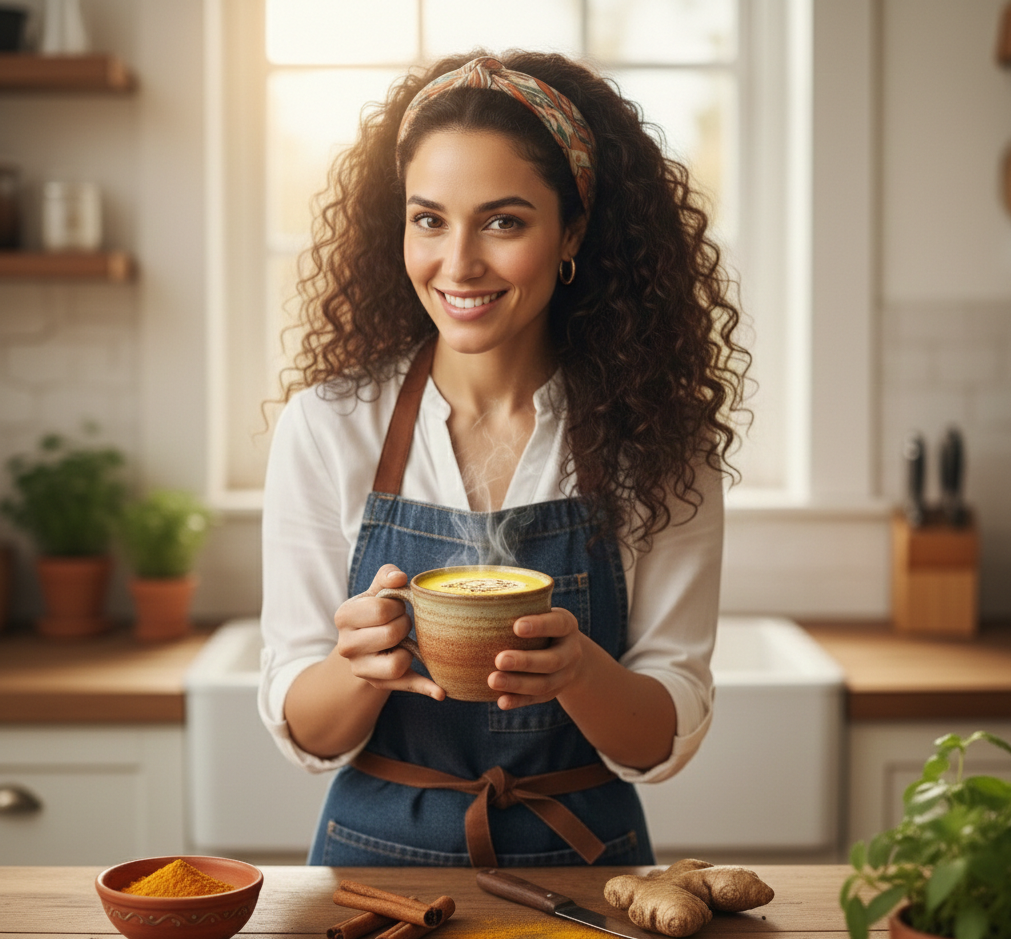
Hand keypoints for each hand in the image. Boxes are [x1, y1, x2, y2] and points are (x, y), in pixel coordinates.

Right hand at [334, 564, 444, 699]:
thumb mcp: (377, 590)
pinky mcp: (378, 684)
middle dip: (404, 625)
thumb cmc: (375, 610)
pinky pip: (405, 685)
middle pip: (391, 635)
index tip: (394, 607)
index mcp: (344, 616)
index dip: (396, 606)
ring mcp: (360, 669)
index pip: (380, 610)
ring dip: (409, 650)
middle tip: (401, 623)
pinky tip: (440, 691)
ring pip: (396, 664)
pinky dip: (425, 688)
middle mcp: (346, 646)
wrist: (365, 641)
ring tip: (403, 641)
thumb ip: (387, 576)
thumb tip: (399, 578)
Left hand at [488, 607, 586, 709]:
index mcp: (567, 625)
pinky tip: (501, 702)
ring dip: (518, 684)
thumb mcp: (541, 609)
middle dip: (525, 661)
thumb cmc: (542, 623)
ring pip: (543, 684)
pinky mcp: (553, 692)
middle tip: (499, 659)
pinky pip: (536, 700)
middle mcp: (570, 651)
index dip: (539, 625)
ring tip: (492, 680)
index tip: (516, 625)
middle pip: (551, 661)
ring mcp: (564, 675)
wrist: (570, 652)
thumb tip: (475, 585)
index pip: (557, 624)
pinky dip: (518, 701)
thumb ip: (519, 604)